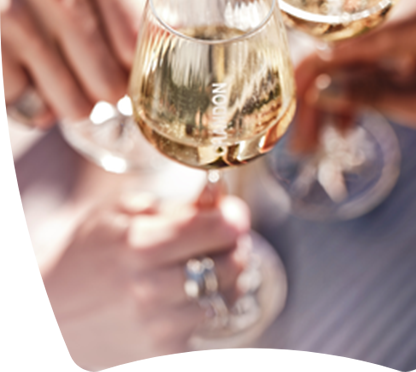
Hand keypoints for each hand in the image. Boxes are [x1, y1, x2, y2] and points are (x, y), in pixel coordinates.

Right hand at [0, 0, 147, 125]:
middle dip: (104, 92)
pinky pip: (29, 111)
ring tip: (53, 70)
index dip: (139, 70)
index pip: (139, 48)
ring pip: (74, 107)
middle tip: (87, 70)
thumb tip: (193, 38)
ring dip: (68, 104)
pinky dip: (28, 104)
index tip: (130, 70)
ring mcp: (9, 12)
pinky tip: (19, 69)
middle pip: (112, 85)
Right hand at [0, 194, 249, 370]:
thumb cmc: (79, 259)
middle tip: (232, 238)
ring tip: (214, 265)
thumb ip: (165, 206)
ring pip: (223, 296)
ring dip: (227, 279)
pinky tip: (187, 295)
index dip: (233, 217)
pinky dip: (203, 306)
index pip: (214, 228)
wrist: (42, 321)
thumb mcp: (114, 216)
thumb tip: (213, 201)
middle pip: (228, 263)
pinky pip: (203, 323)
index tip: (234, 213)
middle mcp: (152, 286)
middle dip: (237, 246)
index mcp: (140, 243)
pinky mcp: (161, 351)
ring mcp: (158, 323)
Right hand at [300, 0, 415, 143]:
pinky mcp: (410, 25)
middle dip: (317, 90)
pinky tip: (343, 123)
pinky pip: (369, 53)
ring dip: (332, 94)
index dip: (313, 74)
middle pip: (344, 44)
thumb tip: (319, 92)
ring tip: (313, 141)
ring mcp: (411, 9)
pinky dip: (355, 86)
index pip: (350, 39)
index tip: (289, 111)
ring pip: (351, 51)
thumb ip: (375, 96)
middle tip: (300, 140)